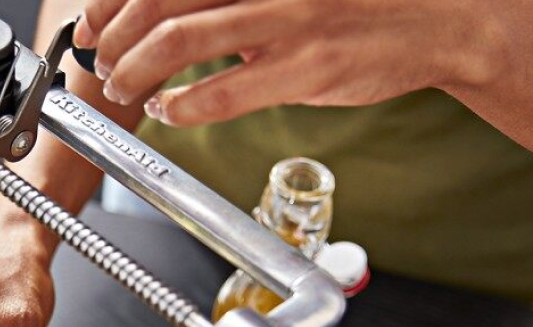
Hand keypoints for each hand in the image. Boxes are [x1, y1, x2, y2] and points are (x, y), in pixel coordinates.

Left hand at [75, 0, 493, 125]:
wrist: (439, 21)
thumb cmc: (358, 4)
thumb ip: (233, 1)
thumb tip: (169, 24)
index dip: (112, 0)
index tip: (93, 24)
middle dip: (115, 36)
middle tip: (104, 63)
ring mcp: (287, 17)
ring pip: (178, 38)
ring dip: (135, 70)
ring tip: (125, 88)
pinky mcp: (307, 64)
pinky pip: (223, 91)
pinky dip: (182, 105)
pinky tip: (169, 110)